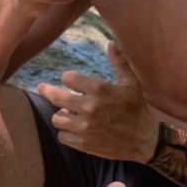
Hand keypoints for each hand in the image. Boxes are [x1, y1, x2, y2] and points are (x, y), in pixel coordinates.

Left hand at [36, 44, 157, 161]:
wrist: (144, 140)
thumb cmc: (137, 108)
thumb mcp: (131, 83)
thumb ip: (119, 62)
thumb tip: (110, 43)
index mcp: (99, 89)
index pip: (68, 78)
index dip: (68, 78)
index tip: (69, 79)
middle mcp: (89, 107)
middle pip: (56, 98)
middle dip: (47, 91)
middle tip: (42, 88)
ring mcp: (85, 127)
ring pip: (57, 118)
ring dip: (61, 114)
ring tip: (69, 113)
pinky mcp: (84, 143)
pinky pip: (63, 136)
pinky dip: (66, 132)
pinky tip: (74, 128)